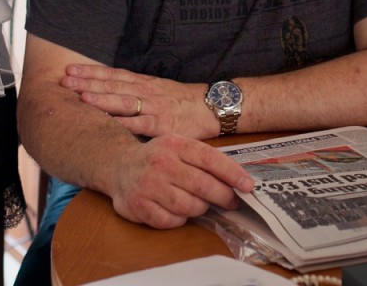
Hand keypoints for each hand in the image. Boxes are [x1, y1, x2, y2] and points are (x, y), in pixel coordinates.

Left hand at [62, 64, 218, 139]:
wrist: (212, 107)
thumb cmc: (183, 100)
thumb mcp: (158, 89)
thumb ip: (136, 91)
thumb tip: (109, 93)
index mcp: (144, 82)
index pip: (113, 75)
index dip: (91, 72)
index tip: (71, 70)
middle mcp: (146, 91)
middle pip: (112, 86)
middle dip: (88, 83)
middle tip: (65, 80)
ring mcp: (154, 107)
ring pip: (123, 102)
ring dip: (101, 99)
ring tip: (81, 97)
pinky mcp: (162, 125)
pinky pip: (140, 125)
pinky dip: (123, 124)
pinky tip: (108, 124)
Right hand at [107, 134, 254, 228]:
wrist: (118, 164)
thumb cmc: (158, 158)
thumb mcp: (178, 147)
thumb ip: (203, 160)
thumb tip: (239, 180)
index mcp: (174, 144)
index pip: (209, 159)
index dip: (232, 173)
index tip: (248, 186)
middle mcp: (160, 163)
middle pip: (202, 186)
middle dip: (223, 197)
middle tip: (231, 202)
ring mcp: (147, 185)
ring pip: (189, 206)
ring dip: (200, 208)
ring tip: (199, 203)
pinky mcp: (138, 205)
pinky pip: (171, 221)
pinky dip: (179, 220)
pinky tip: (177, 211)